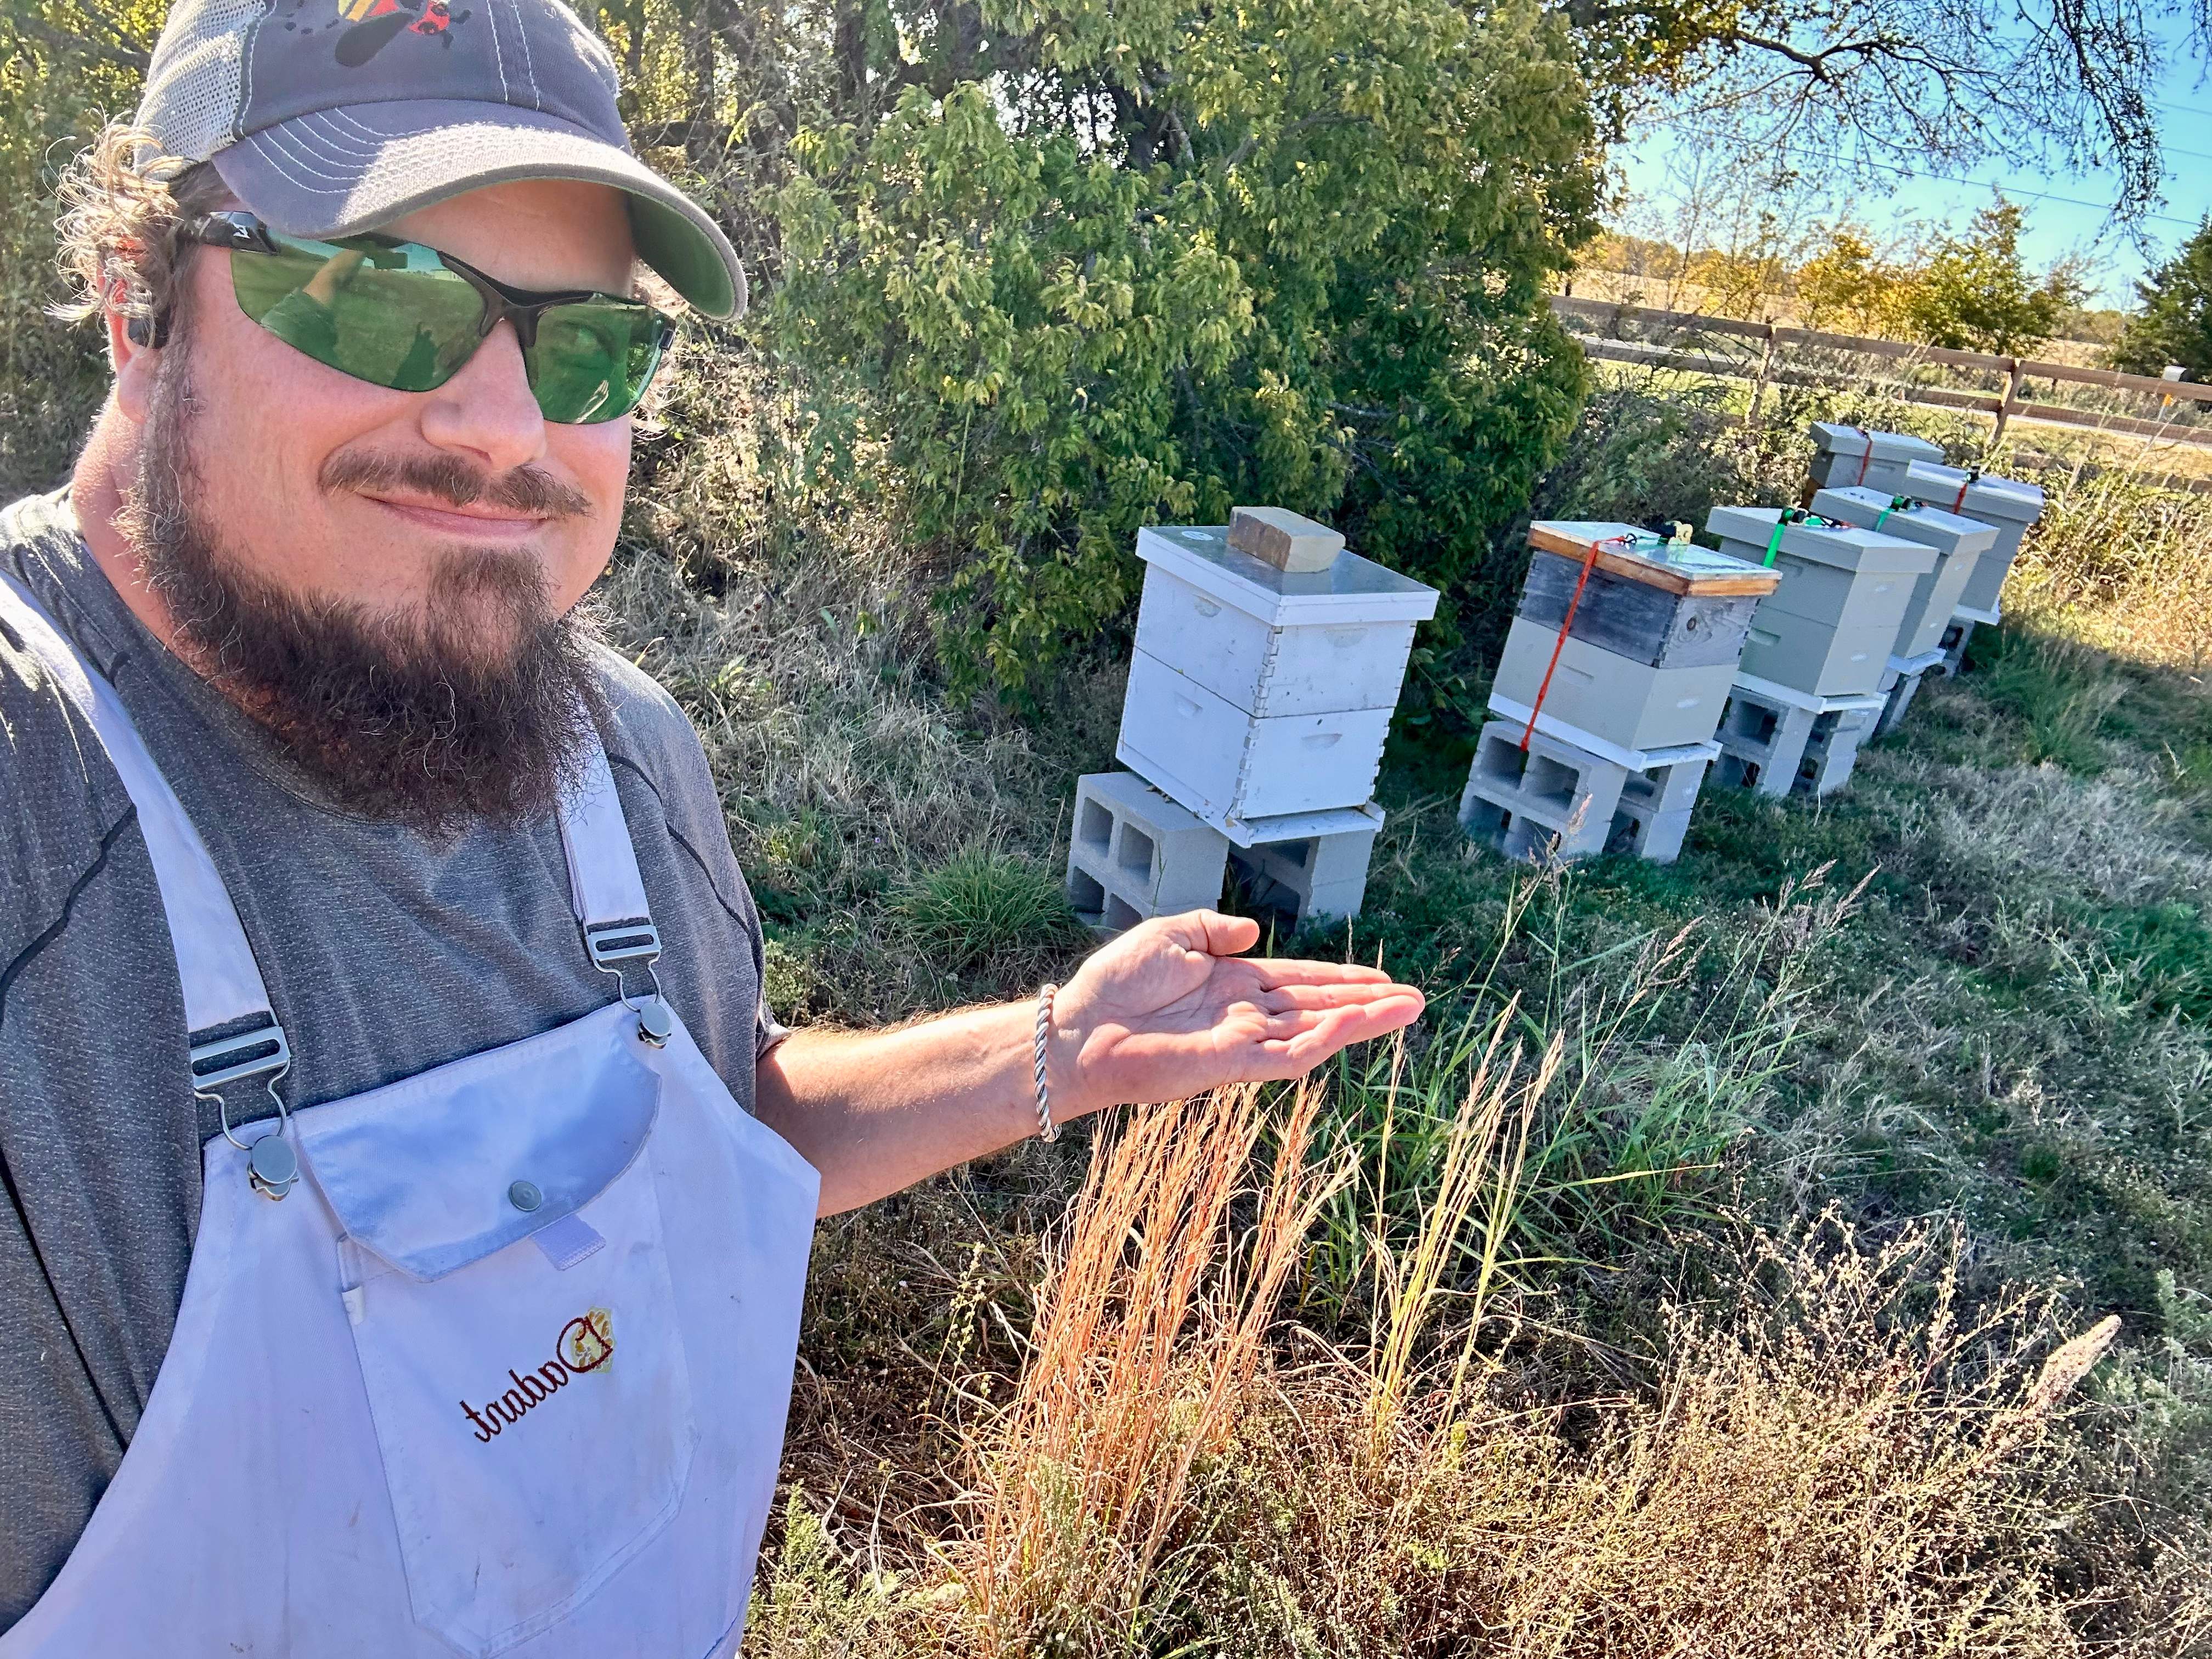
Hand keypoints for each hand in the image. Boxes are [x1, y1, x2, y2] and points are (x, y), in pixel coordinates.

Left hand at [1048, 910, 1424, 1117]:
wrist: (1078, 1029)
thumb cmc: (1114, 984)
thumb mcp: (1169, 935)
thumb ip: (1212, 929)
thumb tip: (1254, 931)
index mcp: (1232, 983)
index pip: (1300, 981)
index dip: (1341, 979)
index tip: (1382, 979)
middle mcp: (1244, 1014)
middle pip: (1319, 1006)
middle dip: (1366, 1002)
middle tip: (1414, 998)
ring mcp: (1242, 1041)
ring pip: (1315, 1031)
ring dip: (1361, 1020)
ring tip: (1406, 1008)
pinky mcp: (1231, 1064)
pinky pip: (1288, 1052)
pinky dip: (1323, 1038)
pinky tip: (1353, 1021)